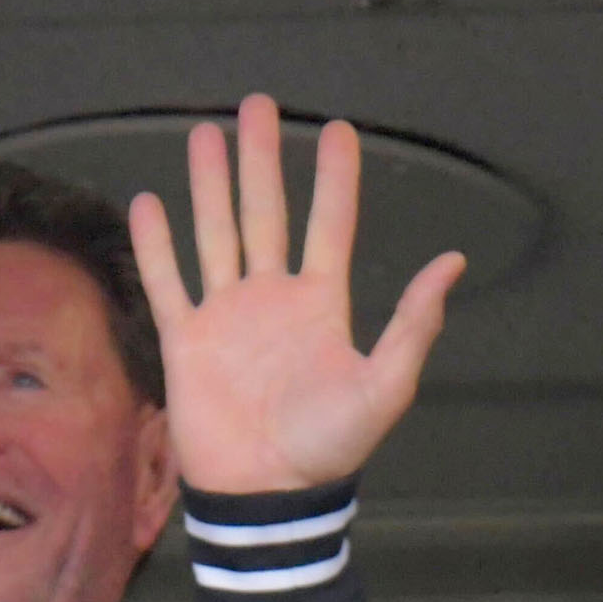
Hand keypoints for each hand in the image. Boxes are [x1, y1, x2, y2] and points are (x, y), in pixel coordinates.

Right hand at [128, 93, 465, 494]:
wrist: (266, 497)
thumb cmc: (330, 449)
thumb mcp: (385, 387)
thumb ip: (413, 323)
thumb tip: (453, 262)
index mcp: (322, 305)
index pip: (329, 225)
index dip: (334, 179)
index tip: (338, 129)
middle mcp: (273, 299)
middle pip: (266, 213)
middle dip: (261, 160)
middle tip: (257, 104)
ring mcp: (227, 317)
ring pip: (216, 235)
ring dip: (210, 186)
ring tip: (205, 133)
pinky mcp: (186, 342)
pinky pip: (169, 284)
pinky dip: (156, 245)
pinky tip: (149, 201)